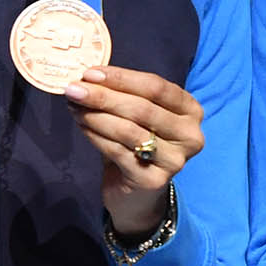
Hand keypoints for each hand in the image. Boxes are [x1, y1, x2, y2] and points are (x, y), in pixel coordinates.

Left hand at [63, 66, 203, 238]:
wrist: (139, 192)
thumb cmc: (139, 144)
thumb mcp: (140, 115)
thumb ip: (124, 96)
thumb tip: (88, 78)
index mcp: (191, 111)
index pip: (157, 87)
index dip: (122, 79)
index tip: (90, 73)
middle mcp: (190, 135)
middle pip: (142, 109)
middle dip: (104, 97)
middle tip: (73, 90)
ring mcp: (175, 160)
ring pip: (128, 130)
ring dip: (96, 116)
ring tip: (74, 107)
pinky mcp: (153, 179)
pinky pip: (117, 151)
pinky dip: (95, 136)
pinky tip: (82, 126)